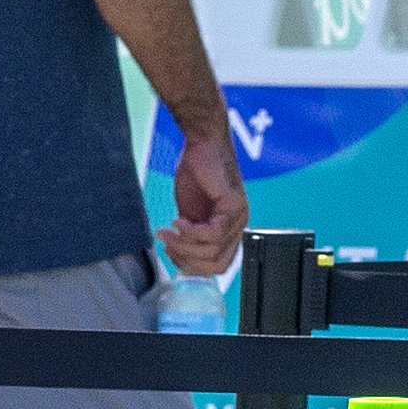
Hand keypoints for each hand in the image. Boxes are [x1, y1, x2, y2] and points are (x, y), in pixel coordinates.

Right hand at [162, 111, 246, 274]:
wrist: (203, 143)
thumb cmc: (197, 172)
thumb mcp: (190, 212)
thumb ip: (190, 235)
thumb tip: (180, 256)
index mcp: (230, 230)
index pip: (217, 265)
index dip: (191, 265)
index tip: (170, 252)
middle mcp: (239, 226)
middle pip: (217, 265)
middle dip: (186, 260)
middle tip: (167, 245)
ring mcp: (239, 217)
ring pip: (212, 252)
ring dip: (183, 245)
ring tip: (167, 231)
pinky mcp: (234, 206)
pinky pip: (213, 234)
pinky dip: (191, 233)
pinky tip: (178, 221)